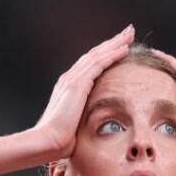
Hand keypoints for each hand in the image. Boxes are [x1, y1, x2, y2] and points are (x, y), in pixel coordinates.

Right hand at [36, 26, 134, 158]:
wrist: (46, 142)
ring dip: (115, 44)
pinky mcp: (78, 84)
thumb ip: (81, 120)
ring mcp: (73, 80)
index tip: (117, 49)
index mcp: (68, 88)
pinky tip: (124, 49)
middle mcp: (69, 79)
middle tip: (126, 34)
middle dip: (111, 43)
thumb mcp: (73, 127)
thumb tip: (90, 129)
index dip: (104, 56)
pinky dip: (112, 54)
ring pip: (98, 55)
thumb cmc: (58, 142)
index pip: (89, 66)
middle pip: (94, 55)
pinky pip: (99, 64)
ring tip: (129, 35)